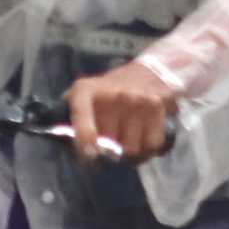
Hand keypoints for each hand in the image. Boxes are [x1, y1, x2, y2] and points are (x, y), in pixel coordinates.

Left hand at [64, 63, 182, 164]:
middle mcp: (111, 93)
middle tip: (110, 144)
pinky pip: (151, 144)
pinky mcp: (155, 106)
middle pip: (108, 145)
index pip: (82, 114)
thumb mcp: (84, 98)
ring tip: (128, 138)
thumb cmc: (109, 95)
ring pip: (131, 149)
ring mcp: (135, 99)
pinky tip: (144, 136)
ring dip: (129, 151)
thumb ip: (72, 123)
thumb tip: (75, 152)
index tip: (90, 154)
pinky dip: (148, 149)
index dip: (84, 136)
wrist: (149, 73)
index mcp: (85, 91)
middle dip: (109, 152)